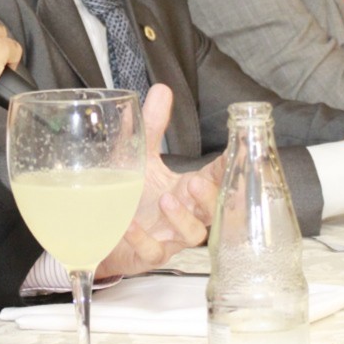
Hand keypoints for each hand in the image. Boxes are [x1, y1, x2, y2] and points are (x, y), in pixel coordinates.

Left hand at [96, 84, 215, 279]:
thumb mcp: (141, 157)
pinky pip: (153, 252)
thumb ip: (152, 127)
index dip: (230, 163)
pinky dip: (143, 239)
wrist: (102, 233)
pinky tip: (131, 224)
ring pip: (191, 234)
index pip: (218, 174)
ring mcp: (170, 236)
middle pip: (213, 209)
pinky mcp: (148, 254)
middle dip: (210, 196)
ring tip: (167, 200)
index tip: (240, 146)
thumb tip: (162, 89)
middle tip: (198, 180)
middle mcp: (185, 213)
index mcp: (188, 189)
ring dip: (182, 218)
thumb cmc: (131, 196)